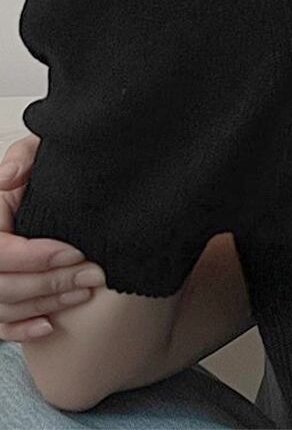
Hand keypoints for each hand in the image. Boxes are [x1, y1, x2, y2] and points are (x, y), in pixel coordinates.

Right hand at [0, 132, 105, 340]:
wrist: (49, 185)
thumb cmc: (41, 168)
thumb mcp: (34, 150)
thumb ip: (23, 157)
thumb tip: (9, 176)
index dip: (35, 257)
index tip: (75, 252)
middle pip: (3, 284)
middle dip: (51, 282)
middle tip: (94, 275)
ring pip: (3, 307)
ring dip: (46, 303)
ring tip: (85, 291)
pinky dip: (21, 330)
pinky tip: (50, 324)